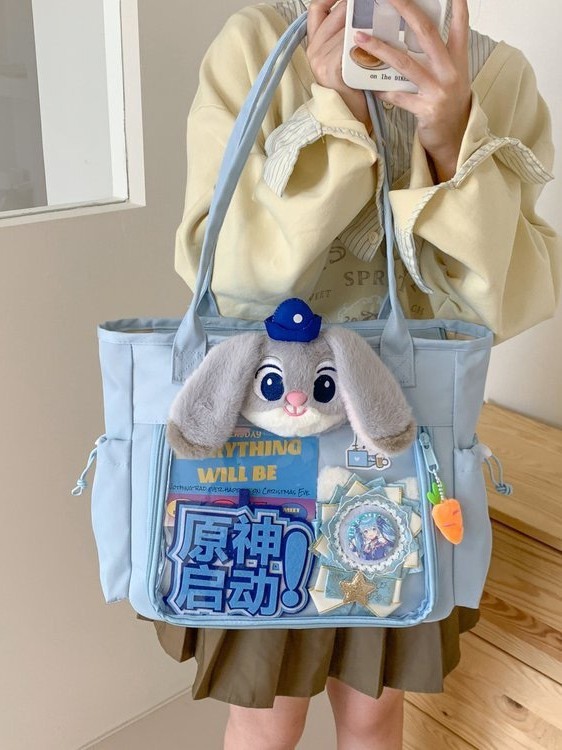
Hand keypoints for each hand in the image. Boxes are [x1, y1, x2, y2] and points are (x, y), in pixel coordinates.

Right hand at [307, 0, 370, 130]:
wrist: (350, 119)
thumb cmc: (354, 90)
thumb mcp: (346, 60)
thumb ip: (347, 37)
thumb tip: (366, 12)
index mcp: (315, 44)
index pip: (317, 8)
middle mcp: (313, 50)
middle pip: (336, 13)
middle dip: (358, 6)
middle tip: (377, 6)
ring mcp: (320, 59)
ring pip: (346, 26)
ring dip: (368, 21)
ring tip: (385, 19)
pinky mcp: (331, 68)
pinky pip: (349, 43)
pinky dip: (367, 39)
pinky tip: (380, 39)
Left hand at [354, 0, 471, 181]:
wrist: (455, 137)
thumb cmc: (448, 102)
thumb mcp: (450, 74)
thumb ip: (438, 54)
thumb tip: (415, 32)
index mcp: (458, 58)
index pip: (459, 24)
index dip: (455, 4)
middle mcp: (450, 70)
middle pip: (426, 32)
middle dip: (406, 9)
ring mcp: (438, 90)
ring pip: (405, 63)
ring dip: (379, 49)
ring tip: (359, 37)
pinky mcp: (426, 110)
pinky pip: (397, 96)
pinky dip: (381, 90)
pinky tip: (367, 85)